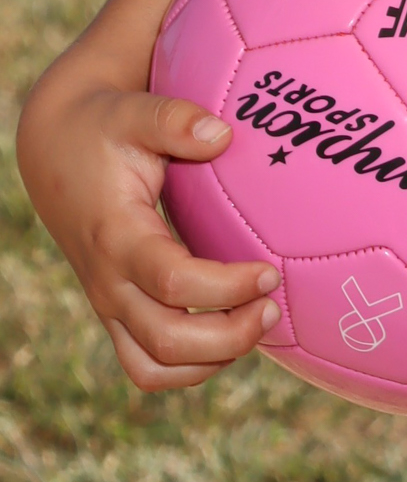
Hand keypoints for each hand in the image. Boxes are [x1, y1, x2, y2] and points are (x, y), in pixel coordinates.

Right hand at [17, 79, 277, 393]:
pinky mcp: (116, 312)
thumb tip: (222, 136)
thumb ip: (175, 121)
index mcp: (117, 236)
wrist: (56, 151)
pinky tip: (231, 335)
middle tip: (275, 307)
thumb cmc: (105, 129)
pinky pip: (147, 366)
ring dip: (212, 360)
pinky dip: (191, 367)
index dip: (227, 287)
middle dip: (230, 336)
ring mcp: (109, 304)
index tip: (271, 271)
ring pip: (154, 369)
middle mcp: (109, 282)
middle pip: (167, 341)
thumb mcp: (135, 112)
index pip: (173, 281)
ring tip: (257, 324)